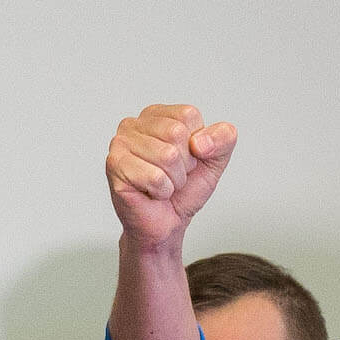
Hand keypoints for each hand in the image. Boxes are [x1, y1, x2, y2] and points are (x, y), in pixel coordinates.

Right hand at [107, 103, 238, 253]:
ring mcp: (120, 144)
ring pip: (167, 156)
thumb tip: (200, 142)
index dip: (196, 144)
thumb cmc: (184, 190)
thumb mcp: (215, 160)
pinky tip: (152, 193)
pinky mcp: (115, 167)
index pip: (188, 115)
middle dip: (184, 164)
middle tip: (173, 175)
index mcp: (156, 115)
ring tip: (162, 185)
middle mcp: (133, 124)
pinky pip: (155, 177)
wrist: (166, 224)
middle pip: (176, 133)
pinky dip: (162, 192)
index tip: (185, 160)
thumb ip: (224, 138)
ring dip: (173, 180)